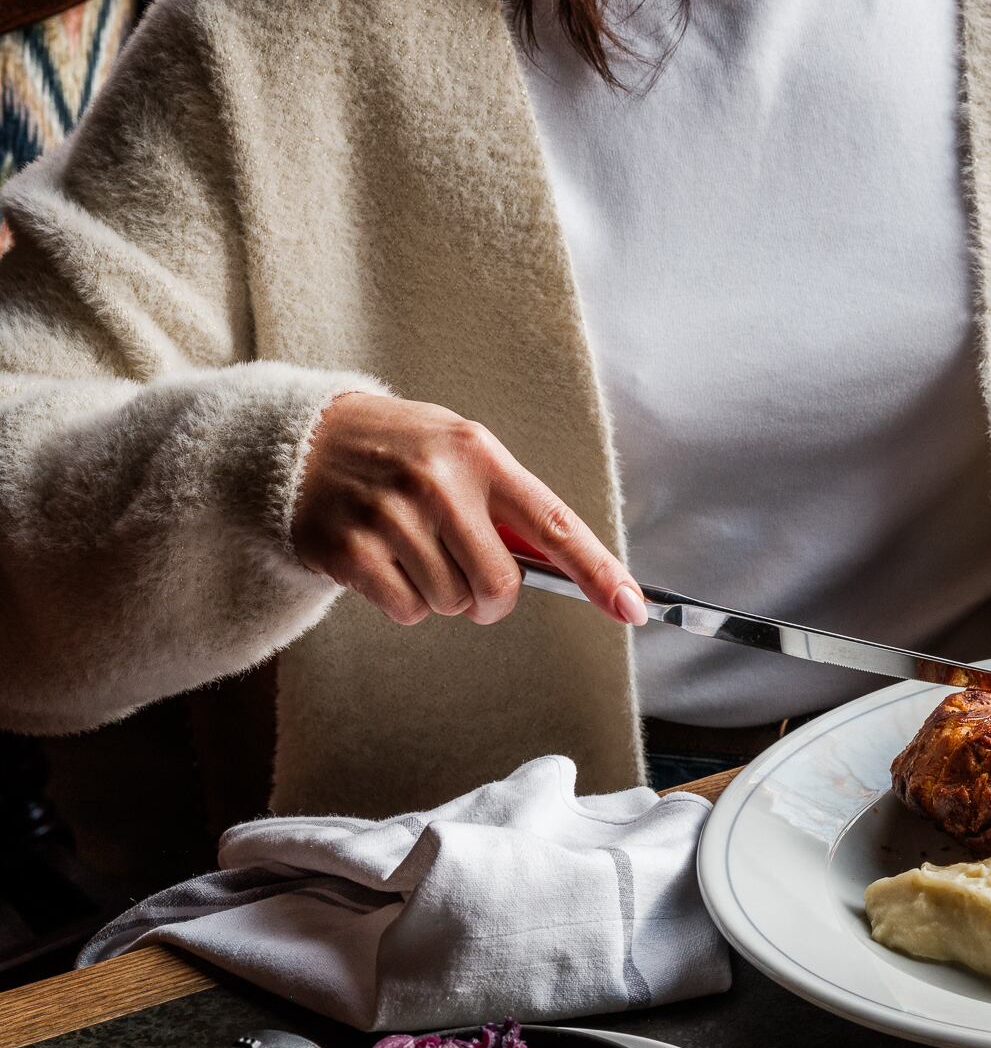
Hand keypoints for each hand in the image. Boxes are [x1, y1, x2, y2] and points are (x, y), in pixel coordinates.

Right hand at [292, 392, 644, 627]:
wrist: (301, 437)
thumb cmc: (399, 450)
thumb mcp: (458, 450)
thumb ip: (506, 502)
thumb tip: (562, 569)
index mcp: (479, 455)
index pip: (553, 524)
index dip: (598, 572)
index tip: (633, 608)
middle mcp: (438, 483)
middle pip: (499, 584)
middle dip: (491, 598)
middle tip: (467, 575)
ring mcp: (391, 516)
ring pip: (452, 603)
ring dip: (442, 596)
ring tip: (413, 550)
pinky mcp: (351, 548)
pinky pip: (407, 611)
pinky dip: (404, 603)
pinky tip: (384, 564)